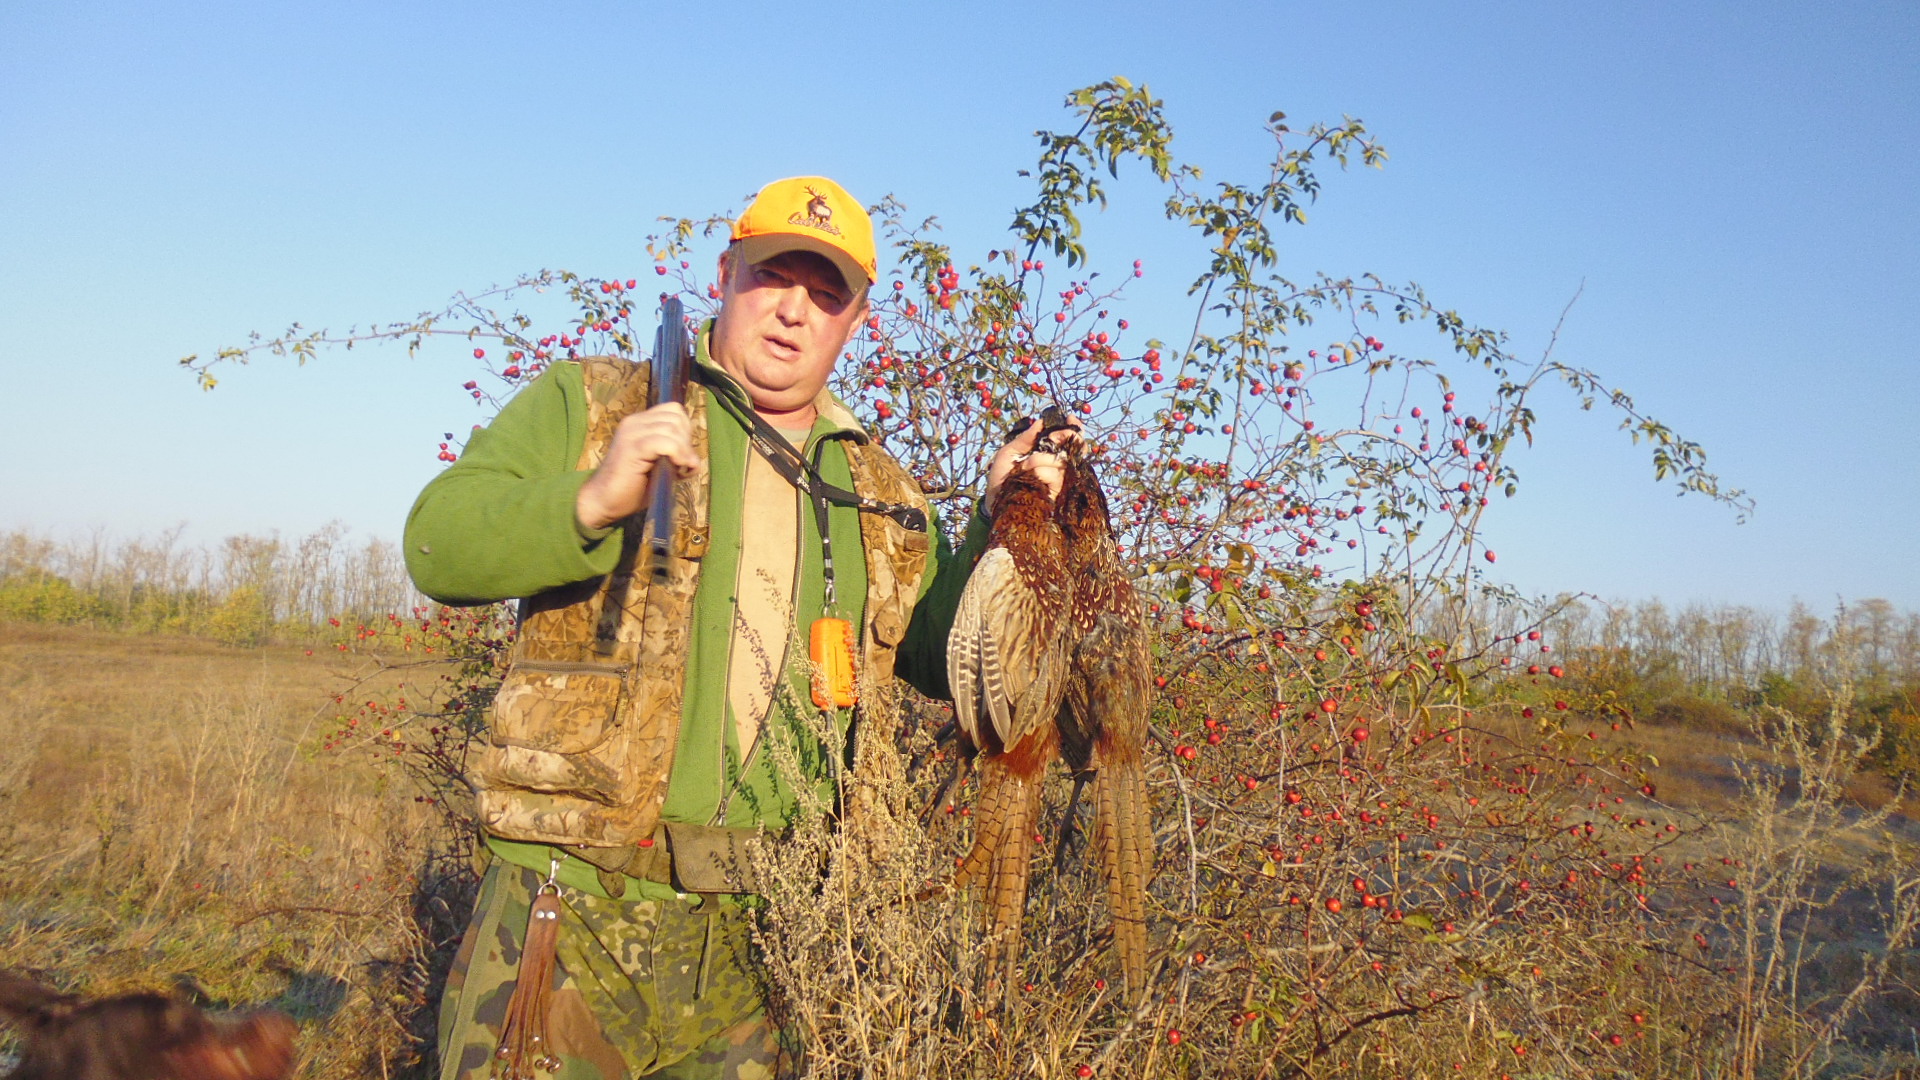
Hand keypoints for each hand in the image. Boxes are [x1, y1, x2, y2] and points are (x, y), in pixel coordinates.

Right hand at [575, 403, 697, 530]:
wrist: (602, 502)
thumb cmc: (631, 487)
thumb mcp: (658, 466)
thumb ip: (674, 454)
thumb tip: (694, 456)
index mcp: (639, 423)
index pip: (673, 410)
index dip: (686, 431)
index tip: (683, 455)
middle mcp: (634, 423)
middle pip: (676, 416)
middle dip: (687, 441)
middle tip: (682, 465)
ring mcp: (631, 433)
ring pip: (673, 427)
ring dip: (684, 451)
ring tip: (680, 470)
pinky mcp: (632, 448)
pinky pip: (666, 442)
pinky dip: (678, 455)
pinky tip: (678, 471)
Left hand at [985, 415, 1081, 512]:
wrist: (995, 501)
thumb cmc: (1001, 476)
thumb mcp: (1009, 452)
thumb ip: (1025, 438)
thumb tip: (1040, 422)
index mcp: (1047, 452)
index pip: (1068, 438)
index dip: (1073, 427)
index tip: (1069, 418)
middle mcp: (1056, 464)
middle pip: (1076, 447)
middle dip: (1067, 436)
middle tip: (1052, 437)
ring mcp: (1058, 478)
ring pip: (1060, 460)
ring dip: (1040, 458)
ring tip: (1024, 465)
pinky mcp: (1057, 491)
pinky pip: (1053, 474)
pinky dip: (1039, 471)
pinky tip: (1028, 475)